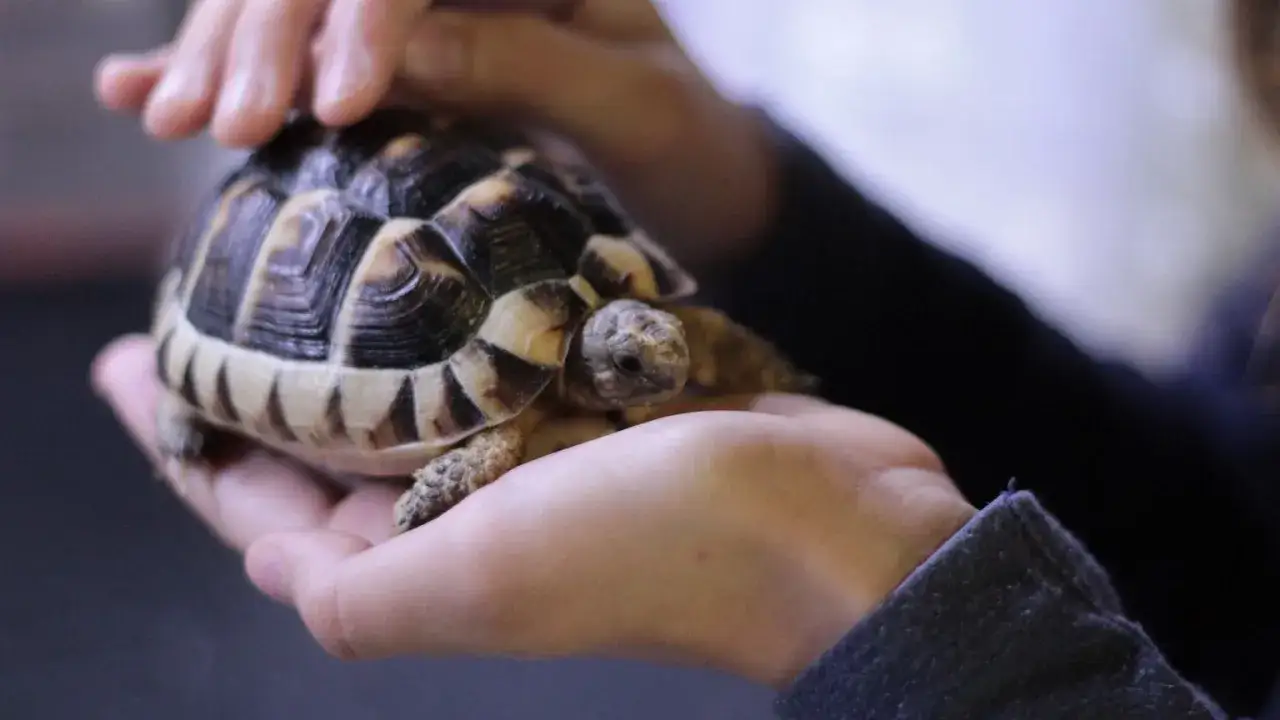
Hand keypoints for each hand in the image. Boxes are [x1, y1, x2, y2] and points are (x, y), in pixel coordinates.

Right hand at [93, 0, 776, 267]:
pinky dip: (224, 64)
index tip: (339, 104)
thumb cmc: (684, 144)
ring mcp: (423, 1)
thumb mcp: (631, 107)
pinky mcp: (395, 48)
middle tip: (228, 123)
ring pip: (295, 1)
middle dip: (270, 34)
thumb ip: (521, 69)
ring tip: (166, 115)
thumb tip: (388, 58)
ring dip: (223, 50)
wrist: (696, 184)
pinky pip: (300, 47)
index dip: (361, 15)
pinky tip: (141, 87)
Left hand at [93, 334, 975, 688]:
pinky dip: (454, 308)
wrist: (827, 524)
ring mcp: (539, 453)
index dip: (180, 445)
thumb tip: (257, 553)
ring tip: (301, 258)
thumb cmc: (658, 550)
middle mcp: (472, 508)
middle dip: (256, 379)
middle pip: (328, 441)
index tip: (117, 365)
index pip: (261, 503)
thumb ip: (351, 592)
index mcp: (427, 557)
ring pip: (414, 386)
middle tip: (197, 297)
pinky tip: (431, 260)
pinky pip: (499, 348)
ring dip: (353, 335)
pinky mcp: (600, 402)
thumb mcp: (483, 581)